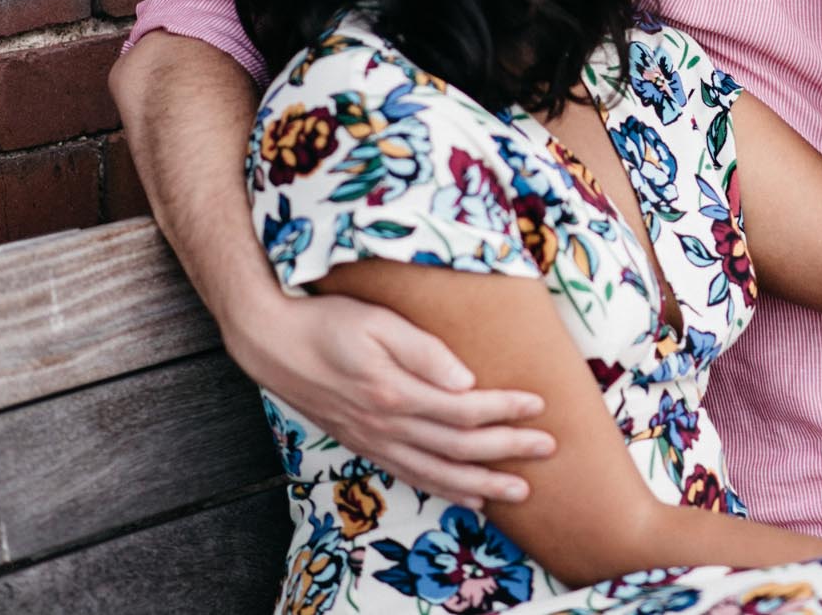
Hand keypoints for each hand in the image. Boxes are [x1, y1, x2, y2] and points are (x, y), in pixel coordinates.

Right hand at [223, 289, 555, 505]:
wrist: (274, 345)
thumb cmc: (329, 323)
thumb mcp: (377, 322)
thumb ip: (423, 351)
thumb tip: (466, 379)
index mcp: (395, 392)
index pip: (465, 409)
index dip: (505, 408)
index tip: (539, 403)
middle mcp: (387, 425)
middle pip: (460, 448)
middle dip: (508, 450)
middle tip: (548, 447)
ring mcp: (376, 441)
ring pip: (438, 474)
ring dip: (483, 484)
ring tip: (520, 491)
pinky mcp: (366, 446)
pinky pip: (412, 478)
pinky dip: (444, 491)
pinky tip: (469, 499)